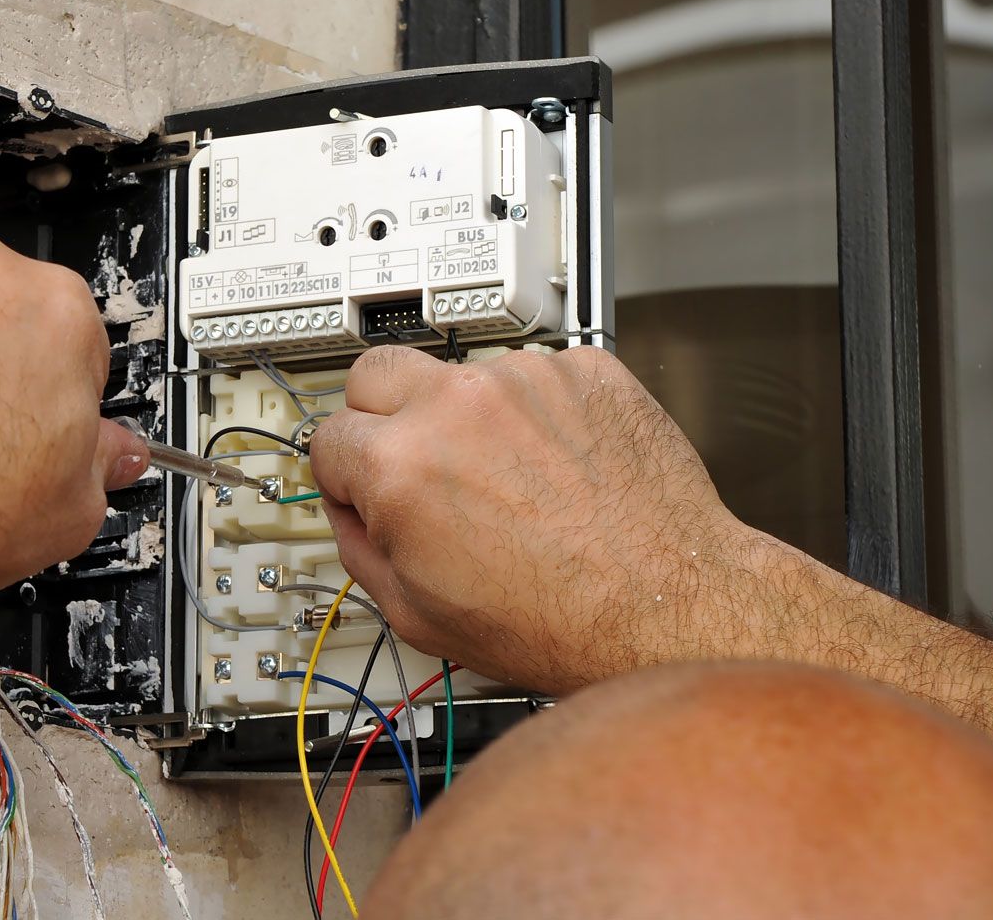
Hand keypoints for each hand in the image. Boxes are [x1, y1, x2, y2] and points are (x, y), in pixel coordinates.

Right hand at [310, 344, 749, 692]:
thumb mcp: (417, 615)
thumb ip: (360, 550)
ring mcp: (524, 380)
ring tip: (508, 477)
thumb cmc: (558, 622)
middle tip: (410, 456)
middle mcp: (455, 407)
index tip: (361, 485)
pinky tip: (556, 466)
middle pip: (375, 371)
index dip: (341, 474)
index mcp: (399, 466)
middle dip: (379, 414)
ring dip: (467, 415)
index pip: (327, 436)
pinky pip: (536, 376)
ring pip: (460, 373)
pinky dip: (537, 413)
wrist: (666, 608)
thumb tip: (350, 515)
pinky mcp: (584, 372)